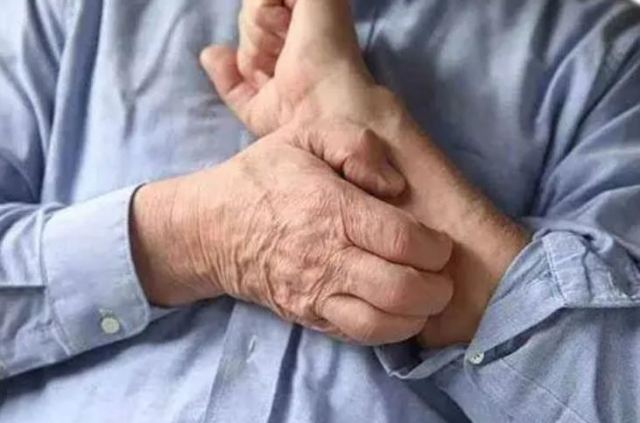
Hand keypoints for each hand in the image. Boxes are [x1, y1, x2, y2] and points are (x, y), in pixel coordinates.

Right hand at [202, 0, 528, 346]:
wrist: (212, 227)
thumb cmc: (264, 177)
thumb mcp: (306, 135)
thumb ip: (357, 145)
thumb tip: (395, 187)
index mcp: (331, 209)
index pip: (403, 240)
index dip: (435, 247)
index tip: (439, 243)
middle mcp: (326, 257)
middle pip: (400, 290)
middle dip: (436, 287)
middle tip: (440, 275)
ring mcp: (314, 293)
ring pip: (380, 324)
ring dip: (416, 316)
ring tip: (423, 298)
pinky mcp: (307, 316)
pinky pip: (356, 337)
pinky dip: (387, 330)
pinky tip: (394, 311)